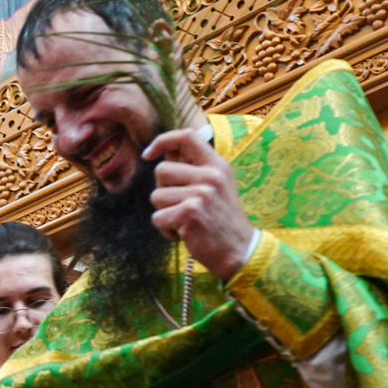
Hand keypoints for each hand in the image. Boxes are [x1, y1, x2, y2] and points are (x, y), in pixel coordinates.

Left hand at [143, 128, 255, 280]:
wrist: (238, 250)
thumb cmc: (221, 220)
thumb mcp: (216, 187)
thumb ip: (193, 169)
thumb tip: (164, 154)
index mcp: (217, 165)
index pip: (186, 137)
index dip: (162, 141)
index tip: (148, 155)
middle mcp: (210, 175)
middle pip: (161, 171)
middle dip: (163, 191)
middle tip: (180, 206)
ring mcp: (201, 193)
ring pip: (156, 196)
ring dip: (164, 212)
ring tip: (184, 221)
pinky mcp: (190, 213)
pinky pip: (157, 217)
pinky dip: (165, 230)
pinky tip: (183, 234)